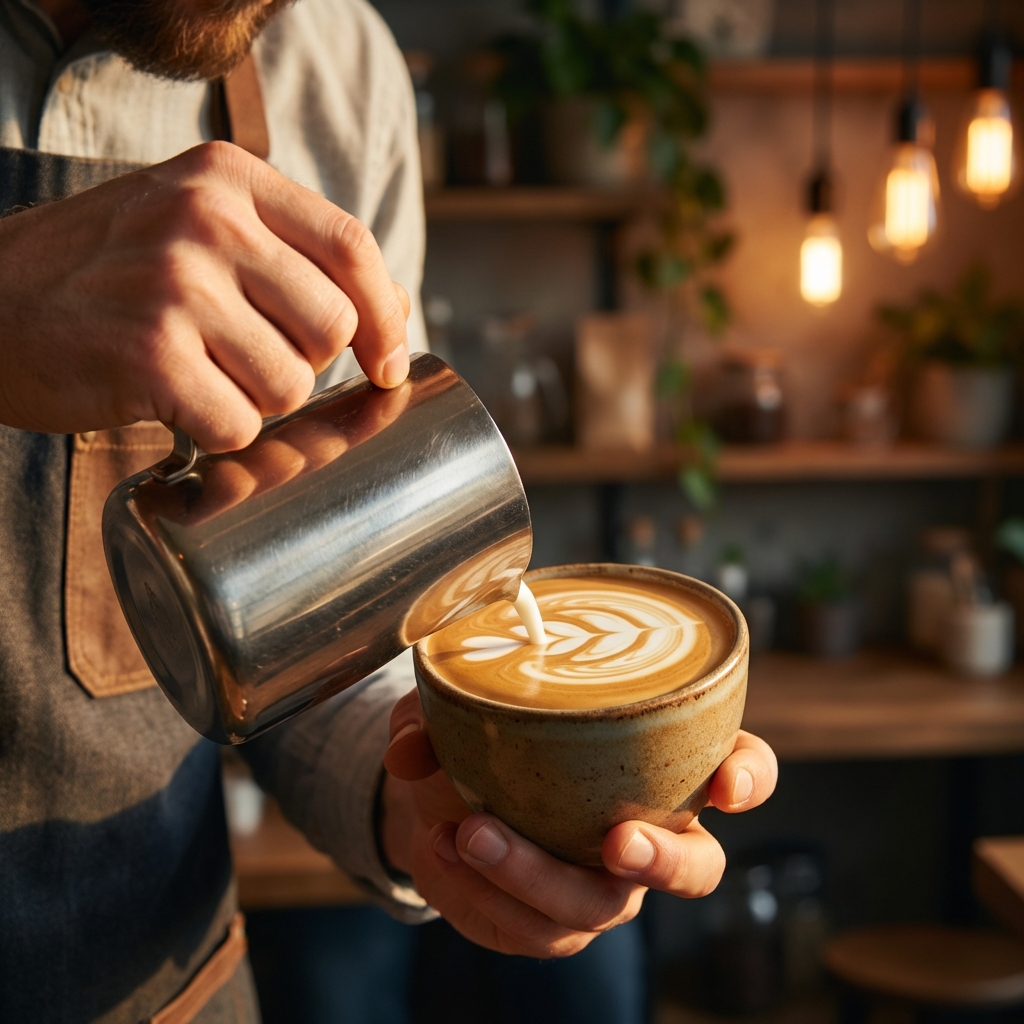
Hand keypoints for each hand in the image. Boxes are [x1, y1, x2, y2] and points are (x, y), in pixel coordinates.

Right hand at [0, 141, 410, 451]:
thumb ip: (292, 256)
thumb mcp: (196, 226)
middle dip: (304, 363)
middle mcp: (208, 218)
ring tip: (200, 375)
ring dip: (256, 401)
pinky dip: (215, 432)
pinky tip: (173, 402)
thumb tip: (394, 314)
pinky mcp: (149, 352)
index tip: (388, 363)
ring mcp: (176, 283)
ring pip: (290, 385)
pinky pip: (237, 425)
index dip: (385, 316)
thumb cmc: (104, 273)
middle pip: (331, 326)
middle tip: (246, 362)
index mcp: (229, 178)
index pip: (353, 247)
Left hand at [381, 690, 776, 957]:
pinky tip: (440, 847)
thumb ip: (438, 715)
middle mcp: (648, 830)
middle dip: (663, 860)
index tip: (726, 786)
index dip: (749, 778)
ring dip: (535, 875)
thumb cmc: (485, 735)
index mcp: (660, 761)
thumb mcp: (459, 705)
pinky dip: (479, 893)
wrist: (440, 796)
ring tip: (470, 832)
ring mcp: (602, 886)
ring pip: (598, 908)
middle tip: (616, 841)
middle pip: (695, 868)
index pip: (740, 766)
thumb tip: (410, 749)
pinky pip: (528, 931)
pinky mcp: (550, 924)